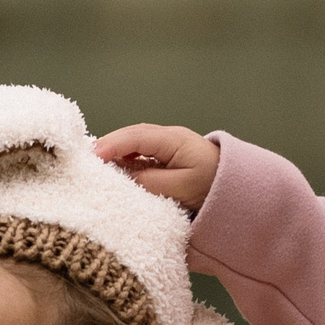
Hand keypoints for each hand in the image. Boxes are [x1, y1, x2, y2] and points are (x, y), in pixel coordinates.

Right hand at [93, 124, 221, 212]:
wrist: (240, 188)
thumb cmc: (216, 186)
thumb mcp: (183, 187)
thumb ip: (152, 182)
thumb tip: (124, 178)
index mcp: (174, 140)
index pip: (136, 137)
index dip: (112, 145)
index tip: (93, 156)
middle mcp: (167, 138)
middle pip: (130, 137)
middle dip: (107, 147)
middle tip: (84, 161)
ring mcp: (165, 147)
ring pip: (132, 145)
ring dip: (114, 155)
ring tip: (94, 168)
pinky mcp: (164, 158)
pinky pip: (138, 155)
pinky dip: (124, 162)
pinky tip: (115, 172)